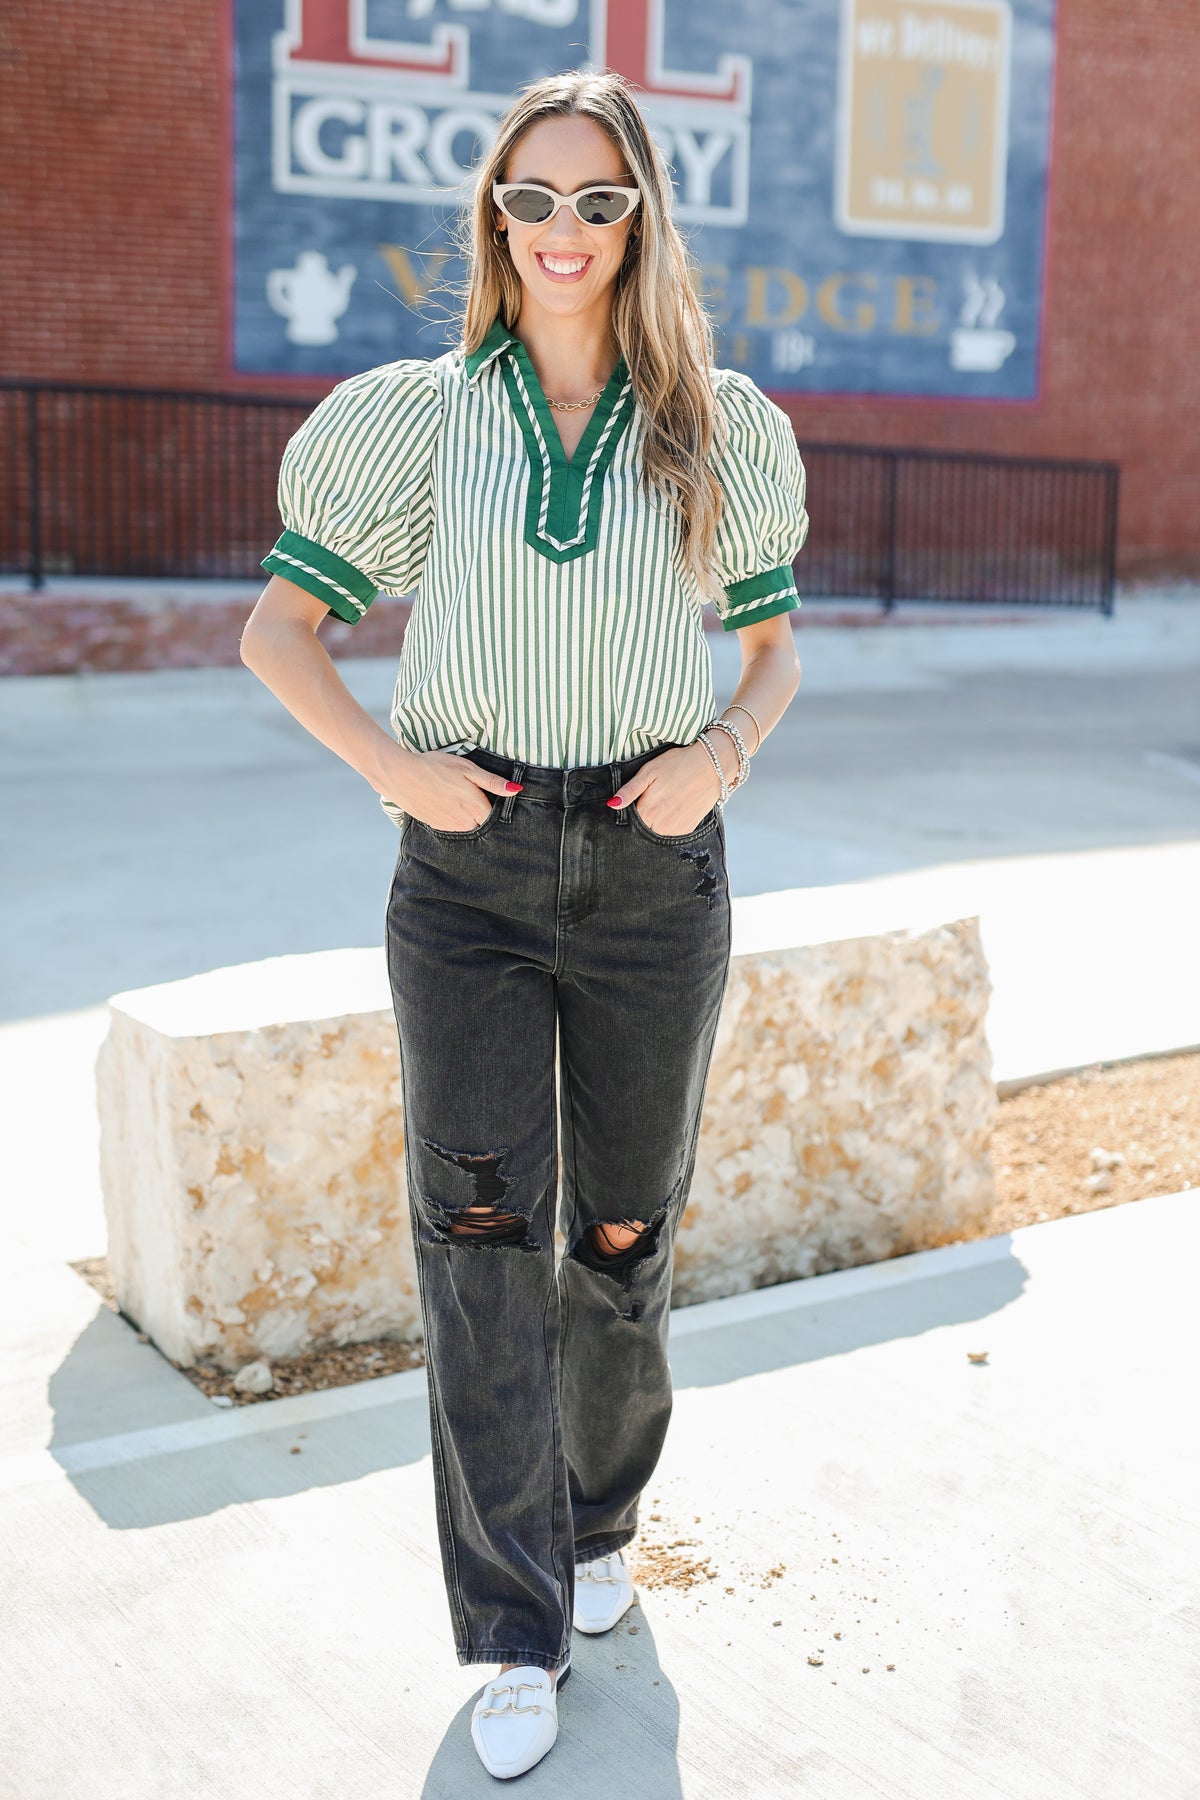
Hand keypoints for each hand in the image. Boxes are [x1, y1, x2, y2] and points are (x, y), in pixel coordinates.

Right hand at [380, 747, 519, 829]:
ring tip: (451, 793)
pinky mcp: (434, 826)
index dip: (491, 803)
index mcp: (475, 808)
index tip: (483, 792)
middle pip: (480, 821)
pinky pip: (450, 825)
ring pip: (465, 825)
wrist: (400, 775)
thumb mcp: (467, 768)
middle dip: (477, 810)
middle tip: (465, 790)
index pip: (494, 815)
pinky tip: (441, 800)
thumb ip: (492, 782)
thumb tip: (516, 790)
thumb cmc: (435, 767)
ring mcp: (448, 826)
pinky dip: (449, 815)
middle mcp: (464, 822)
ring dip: (464, 814)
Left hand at [607, 740, 731, 833]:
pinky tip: (676, 805)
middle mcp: (660, 826)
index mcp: (647, 811)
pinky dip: (670, 822)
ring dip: (656, 820)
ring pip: (656, 831)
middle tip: (655, 796)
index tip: (638, 798)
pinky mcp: (687, 829)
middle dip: (643, 815)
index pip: (629, 820)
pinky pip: (671, 831)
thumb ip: (629, 791)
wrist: (712, 766)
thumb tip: (612, 804)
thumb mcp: (649, 772)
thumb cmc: (678, 764)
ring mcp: (675, 829)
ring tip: (667, 799)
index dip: (631, 809)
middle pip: (642, 827)